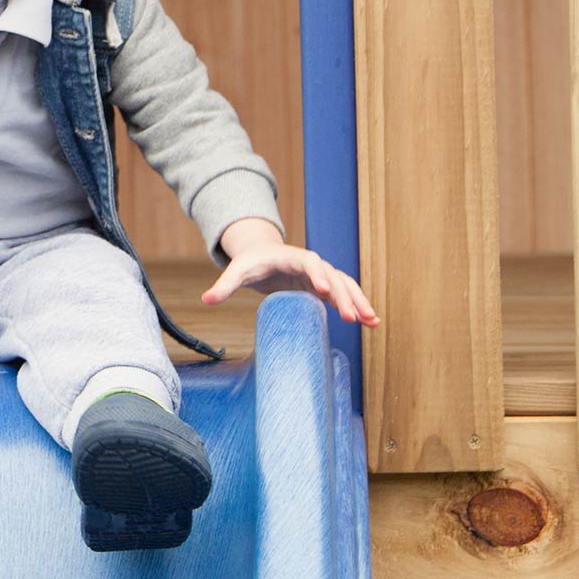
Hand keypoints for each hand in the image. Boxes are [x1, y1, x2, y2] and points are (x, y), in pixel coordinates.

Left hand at [204, 218, 379, 326]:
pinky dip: (358, 306)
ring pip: (346, 286)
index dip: (318, 274)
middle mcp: (312, 265)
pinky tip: (370, 323)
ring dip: (359, 302)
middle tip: (353, 318)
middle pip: (334, 277)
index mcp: (293, 257)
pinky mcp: (324, 288)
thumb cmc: (251, 263)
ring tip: (372, 322)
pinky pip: (345, 295)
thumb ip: (225, 285)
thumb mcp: (238, 272)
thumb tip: (206, 300)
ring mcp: (321, 276)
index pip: (310, 262)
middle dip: (345, 297)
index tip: (324, 290)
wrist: (262, 255)